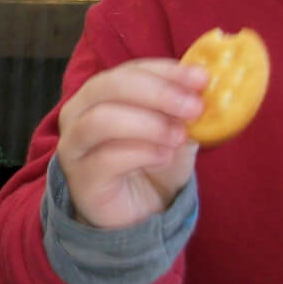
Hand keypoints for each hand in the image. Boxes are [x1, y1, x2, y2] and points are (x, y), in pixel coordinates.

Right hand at [56, 59, 206, 228]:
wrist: (138, 214)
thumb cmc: (152, 165)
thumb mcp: (177, 132)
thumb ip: (187, 113)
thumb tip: (209, 91)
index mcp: (101, 93)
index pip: (130, 70)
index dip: (166, 71)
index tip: (202, 78)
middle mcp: (79, 112)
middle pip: (108, 86)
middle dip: (156, 92)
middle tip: (193, 107)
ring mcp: (73, 145)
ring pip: (100, 120)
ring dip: (147, 124)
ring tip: (179, 136)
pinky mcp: (80, 179)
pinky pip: (105, 159)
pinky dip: (141, 153)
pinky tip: (164, 157)